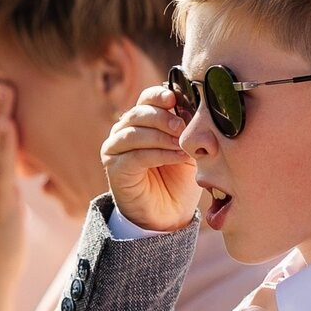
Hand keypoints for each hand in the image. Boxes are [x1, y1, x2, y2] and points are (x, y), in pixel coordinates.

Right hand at [101, 83, 200, 234]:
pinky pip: (136, 156)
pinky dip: (160, 154)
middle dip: (164, 118)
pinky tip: (178, 157)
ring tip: (183, 145)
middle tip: (184, 128)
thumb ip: (188, 129)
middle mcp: (123, 130)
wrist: (169, 214)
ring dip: (162, 137)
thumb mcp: (188, 148)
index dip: (160, 95)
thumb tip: (196, 109)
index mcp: (142, 120)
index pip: (147, 99)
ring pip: (135, 133)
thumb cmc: (179, 178)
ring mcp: (115, 149)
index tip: (175, 98)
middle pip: (140, 113)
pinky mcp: (115, 168)